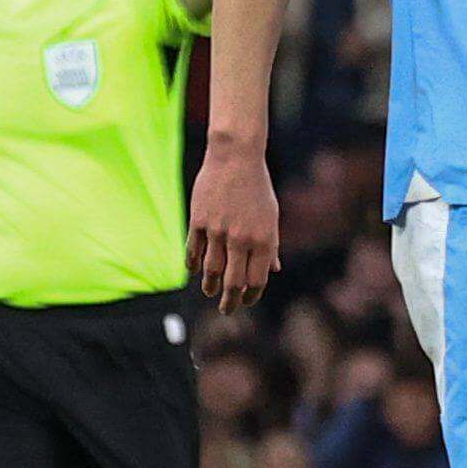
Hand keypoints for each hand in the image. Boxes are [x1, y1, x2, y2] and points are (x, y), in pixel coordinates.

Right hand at [187, 142, 280, 311]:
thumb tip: (273, 271)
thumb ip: (271, 246)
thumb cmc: (257, 188)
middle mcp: (241, 239)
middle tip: (227, 310)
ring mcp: (218, 231)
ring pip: (211, 271)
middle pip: (233, 282)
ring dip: (210, 287)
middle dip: (230, 301)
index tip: (247, 301)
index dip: (251, 296)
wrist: (236, 156)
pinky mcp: (198, 221)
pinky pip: (193, 251)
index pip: (257, 280)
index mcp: (264, 239)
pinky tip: (194, 271)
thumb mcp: (271, 217)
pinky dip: (193, 265)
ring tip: (209, 293)